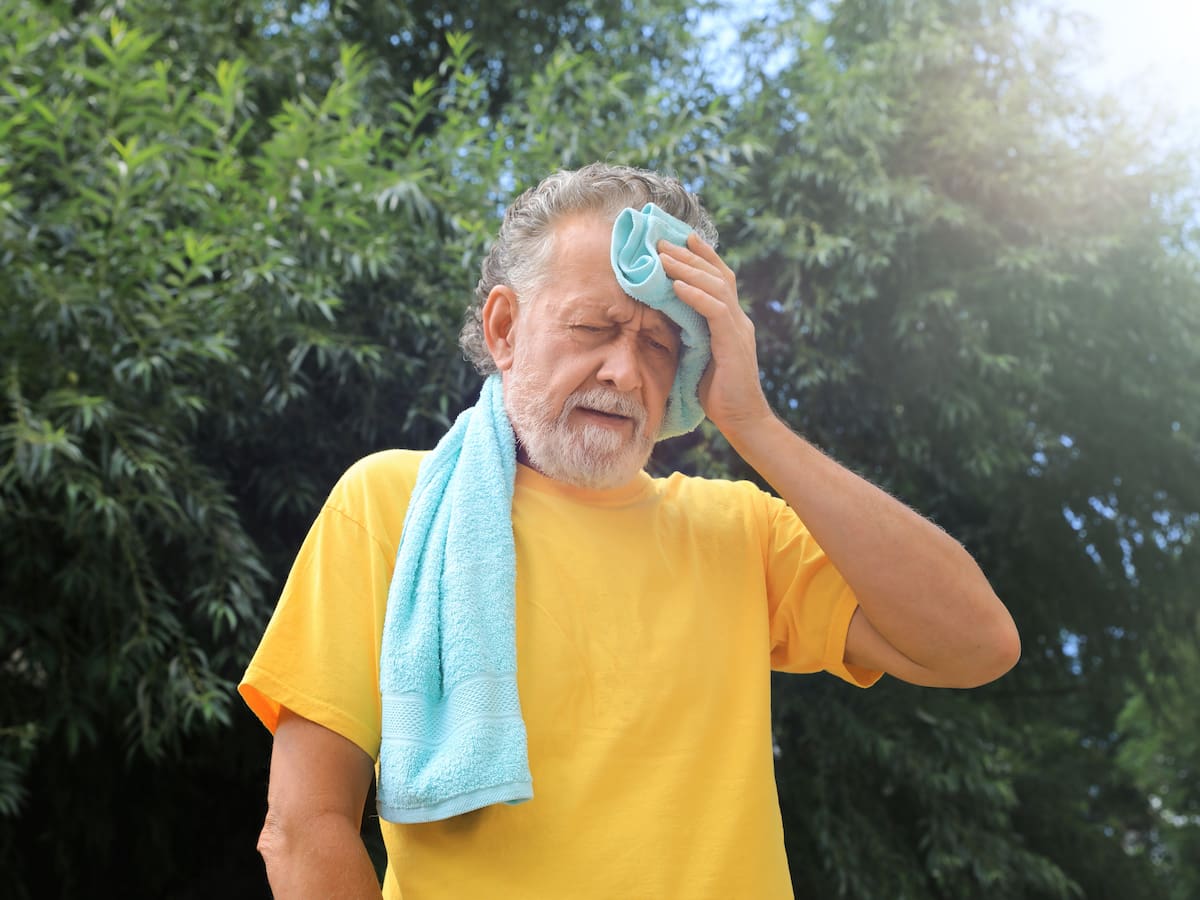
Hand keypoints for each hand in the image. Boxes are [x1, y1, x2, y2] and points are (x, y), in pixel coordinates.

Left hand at [658, 233, 772, 439]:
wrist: (742, 420)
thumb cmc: (718, 393)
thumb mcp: (699, 355)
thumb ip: (690, 333)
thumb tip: (665, 317)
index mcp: (732, 321)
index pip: (720, 279)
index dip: (703, 256)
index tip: (682, 237)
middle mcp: (739, 319)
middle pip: (717, 275)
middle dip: (689, 255)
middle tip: (662, 240)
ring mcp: (739, 329)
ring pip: (715, 287)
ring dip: (687, 269)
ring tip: (663, 256)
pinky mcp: (733, 343)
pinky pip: (714, 311)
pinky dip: (695, 295)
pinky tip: (676, 285)